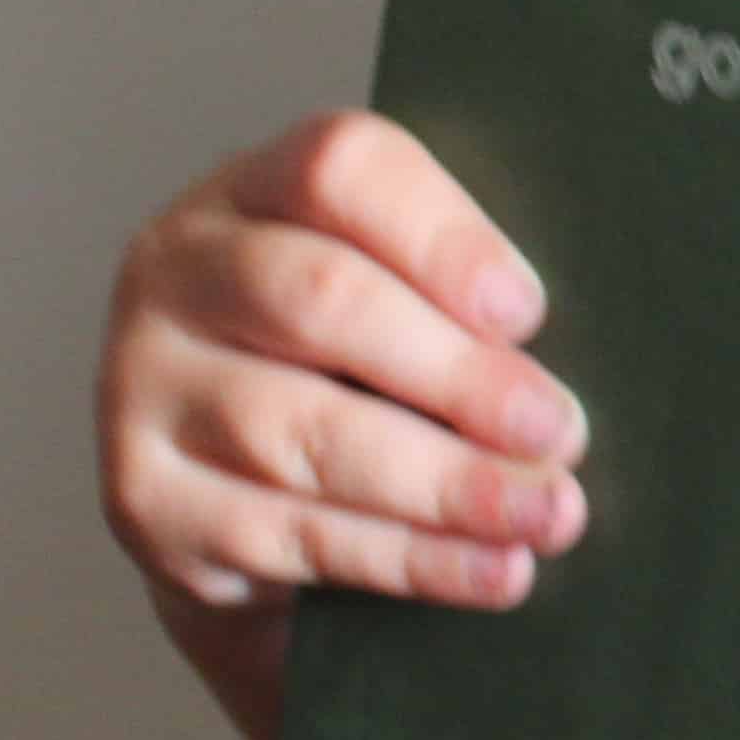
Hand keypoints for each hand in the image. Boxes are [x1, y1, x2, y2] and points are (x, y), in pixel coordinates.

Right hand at [95, 110, 589, 739]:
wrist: (232, 494)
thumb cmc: (356, 372)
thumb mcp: (401, 304)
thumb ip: (462, 302)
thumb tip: (595, 350)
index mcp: (254, 190)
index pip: (339, 169)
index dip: (443, 238)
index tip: (528, 310)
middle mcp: (179, 271)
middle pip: (320, 300)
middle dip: (458, 374)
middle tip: (561, 429)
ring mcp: (145, 386)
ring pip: (302, 432)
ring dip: (445, 482)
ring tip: (549, 511)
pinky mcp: (148, 501)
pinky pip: (288, 532)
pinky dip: (407, 559)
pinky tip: (489, 569)